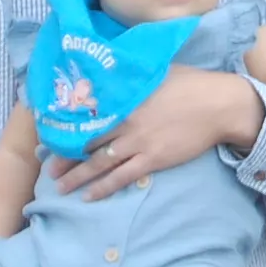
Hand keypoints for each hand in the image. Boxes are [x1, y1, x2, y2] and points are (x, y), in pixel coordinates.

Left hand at [52, 69, 264, 199]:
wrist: (218, 105)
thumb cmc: (190, 83)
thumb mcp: (156, 71)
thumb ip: (132, 77)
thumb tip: (115, 71)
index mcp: (124, 99)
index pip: (88, 116)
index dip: (68, 127)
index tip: (51, 135)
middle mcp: (125, 122)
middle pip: (87, 142)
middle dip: (65, 157)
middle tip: (47, 168)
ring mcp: (138, 143)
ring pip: (99, 163)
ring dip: (77, 177)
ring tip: (59, 187)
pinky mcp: (152, 159)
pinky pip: (121, 178)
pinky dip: (103, 188)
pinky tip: (88, 196)